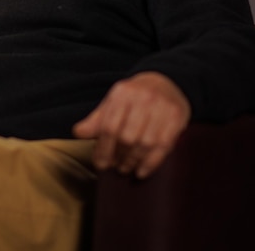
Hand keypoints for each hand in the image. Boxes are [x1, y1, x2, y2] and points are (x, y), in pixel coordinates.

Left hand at [72, 71, 190, 178]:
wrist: (165, 83)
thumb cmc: (134, 98)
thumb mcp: (113, 103)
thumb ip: (96, 120)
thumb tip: (78, 133)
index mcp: (122, 93)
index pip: (108, 126)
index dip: (103, 149)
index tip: (100, 164)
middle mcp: (142, 98)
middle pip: (127, 137)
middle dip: (119, 156)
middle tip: (116, 167)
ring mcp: (161, 107)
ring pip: (145, 143)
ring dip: (133, 161)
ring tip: (126, 168)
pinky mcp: (176, 117)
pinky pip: (163, 146)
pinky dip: (151, 163)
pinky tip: (142, 171)